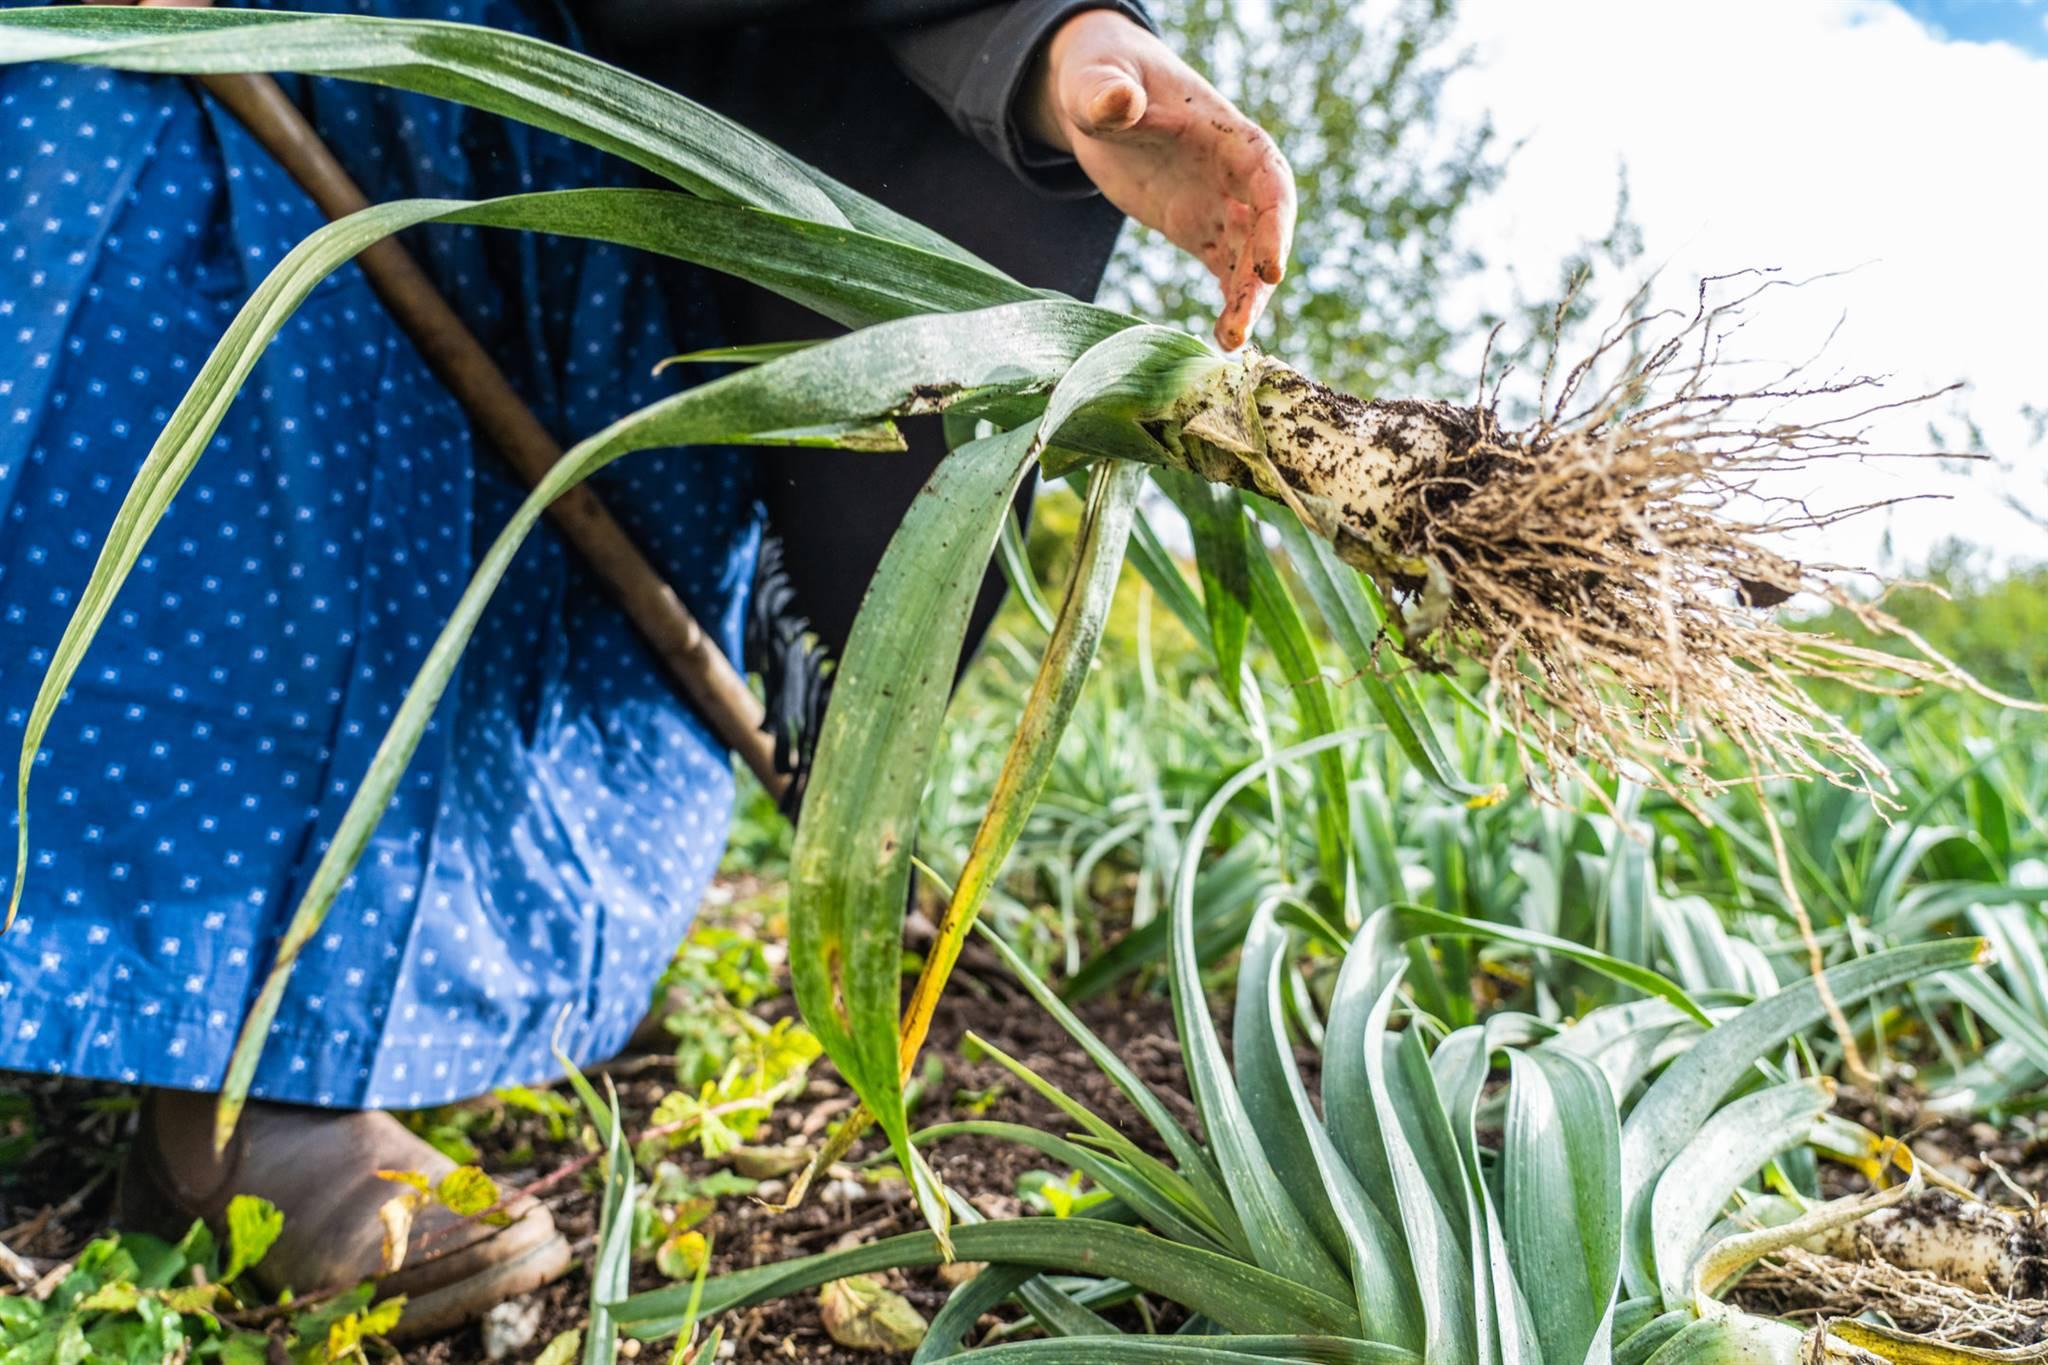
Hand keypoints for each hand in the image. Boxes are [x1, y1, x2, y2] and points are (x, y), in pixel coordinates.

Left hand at [1027, 9, 1295, 350]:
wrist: (1099, 97)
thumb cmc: (1102, 81)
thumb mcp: (1097, 85)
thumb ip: (1107, 94)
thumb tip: (1117, 102)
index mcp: (1227, 136)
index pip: (1267, 179)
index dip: (1276, 224)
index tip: (1271, 267)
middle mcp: (1235, 175)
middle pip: (1265, 230)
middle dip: (1259, 277)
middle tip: (1241, 327)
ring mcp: (1220, 205)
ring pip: (1248, 258)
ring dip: (1246, 300)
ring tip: (1230, 343)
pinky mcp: (1199, 229)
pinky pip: (1225, 270)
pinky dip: (1228, 302)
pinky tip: (1221, 339)